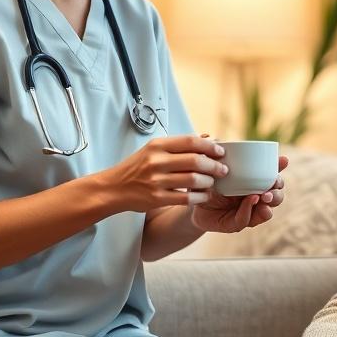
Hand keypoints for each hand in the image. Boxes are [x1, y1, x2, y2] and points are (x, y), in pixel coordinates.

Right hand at [100, 135, 226, 212]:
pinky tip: (204, 196)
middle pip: (195, 160)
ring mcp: (156, 180)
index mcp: (157, 146)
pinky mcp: (156, 198)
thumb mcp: (154, 150)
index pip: (190, 141)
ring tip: (213, 182)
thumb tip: (208, 137)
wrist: (113, 188)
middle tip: (223, 170)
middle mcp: (156, 161)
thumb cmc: (136, 168)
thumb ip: (180, 145)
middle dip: (214, 166)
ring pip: (193, 180)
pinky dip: (199, 197)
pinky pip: (185, 198)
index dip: (210, 146)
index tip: (221, 152)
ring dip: (208, 182)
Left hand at [190, 151, 287, 232]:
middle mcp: (255, 196)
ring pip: (269, 209)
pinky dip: (251, 211)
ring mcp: (248, 211)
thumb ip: (210, 154)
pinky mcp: (237, 224)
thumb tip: (208, 135)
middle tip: (272, 183)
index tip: (284, 160)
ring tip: (265, 196)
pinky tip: (252, 201)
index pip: (272, 174)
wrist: (191, 204)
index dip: (280, 167)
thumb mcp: (207, 168)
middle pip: (277, 193)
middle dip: (278, 188)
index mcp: (253, 181)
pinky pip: (248, 220)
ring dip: (270, 202)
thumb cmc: (203, 182)